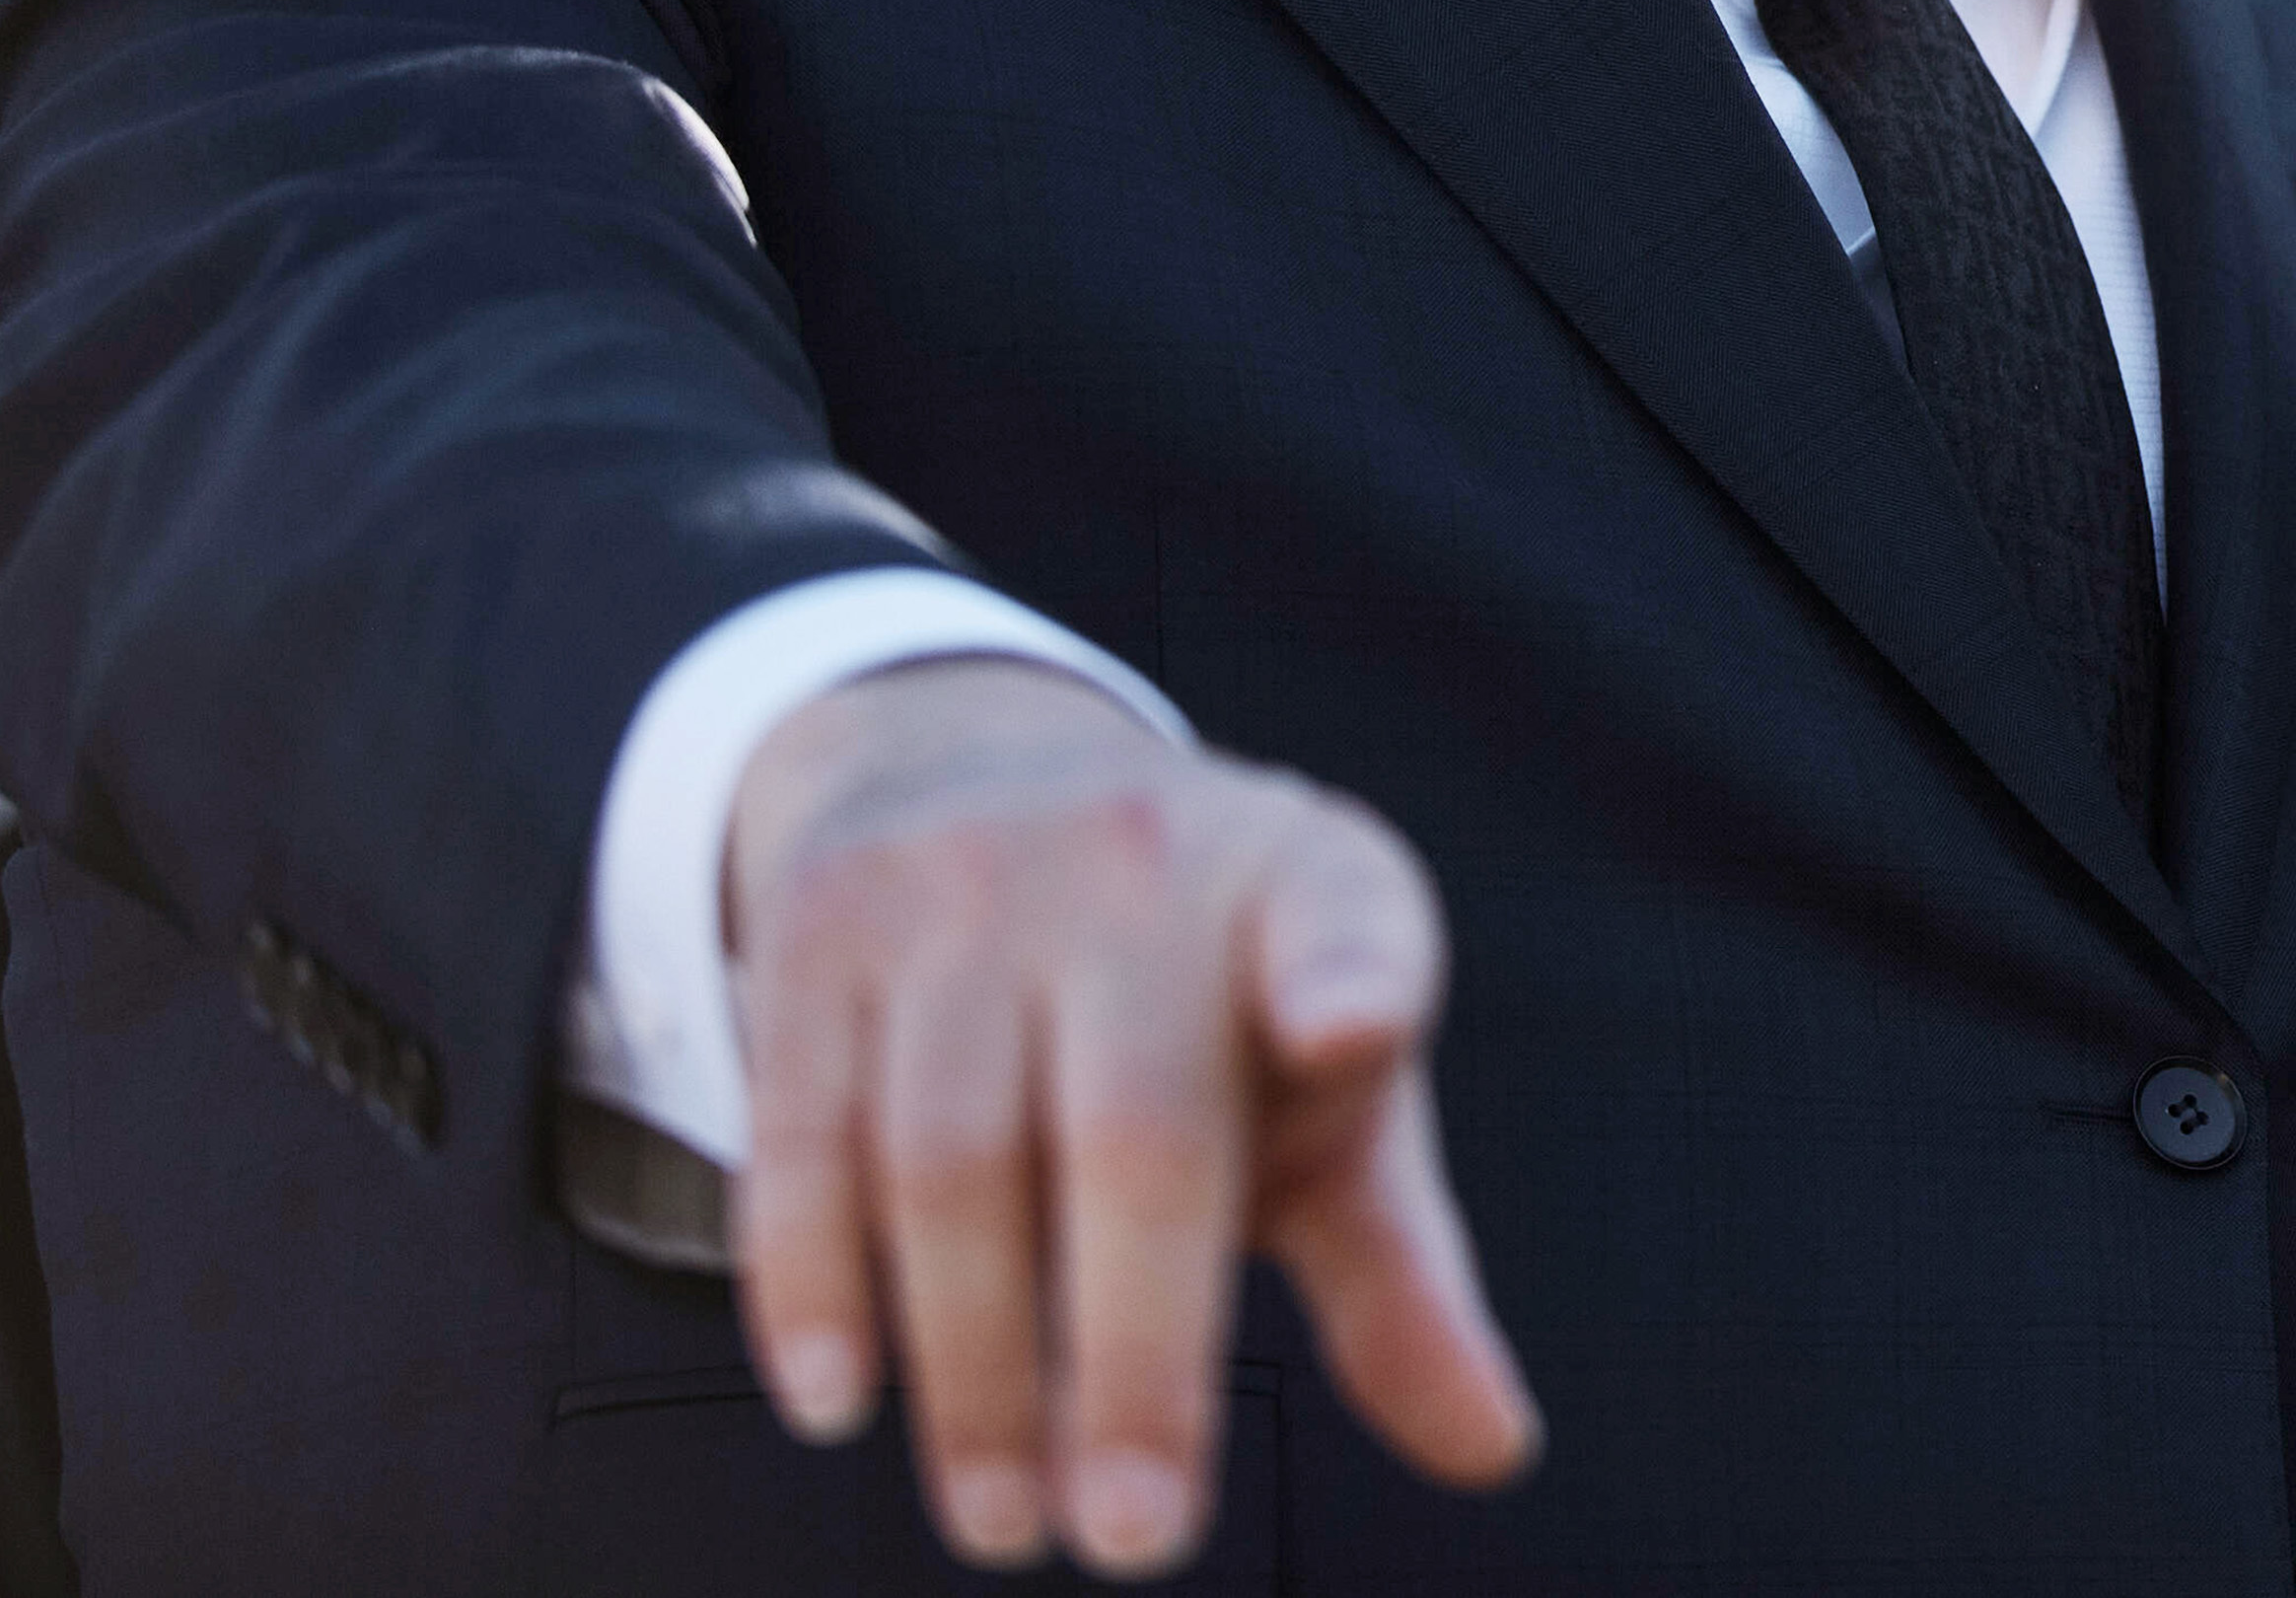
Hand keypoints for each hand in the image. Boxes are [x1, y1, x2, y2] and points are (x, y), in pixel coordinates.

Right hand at [723, 658, 1540, 1574]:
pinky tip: (840, 1399)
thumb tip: (1493, 1450)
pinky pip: (802, 1130)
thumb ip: (1401, 1264)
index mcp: (1311, 888)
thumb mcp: (1325, 1084)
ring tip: (1005, 1520)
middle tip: (1131, 1539)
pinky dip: (811, 1278)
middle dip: (1131, 1355)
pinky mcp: (824, 932)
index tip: (1353, 1034)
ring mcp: (969, 887)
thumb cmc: (1207, 990)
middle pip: (1133, 1131)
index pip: (1348, 919)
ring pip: (951, 1154)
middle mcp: (1145, 866)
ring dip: (973, 1366)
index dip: (1352, 972)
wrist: (991, 774)